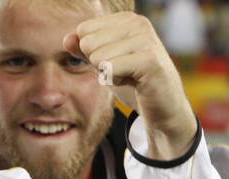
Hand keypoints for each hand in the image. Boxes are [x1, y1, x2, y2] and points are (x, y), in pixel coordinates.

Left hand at [66, 13, 196, 159]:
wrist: (162, 108)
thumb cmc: (134, 83)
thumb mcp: (104, 64)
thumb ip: (84, 50)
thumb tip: (66, 38)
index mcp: (126, 19)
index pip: (83, 30)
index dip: (93, 54)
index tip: (116, 63)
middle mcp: (137, 23)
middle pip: (88, 43)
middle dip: (99, 65)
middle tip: (123, 72)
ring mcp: (145, 39)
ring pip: (98, 57)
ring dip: (110, 75)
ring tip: (130, 77)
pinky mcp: (149, 60)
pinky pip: (110, 68)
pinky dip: (116, 81)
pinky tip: (134, 83)